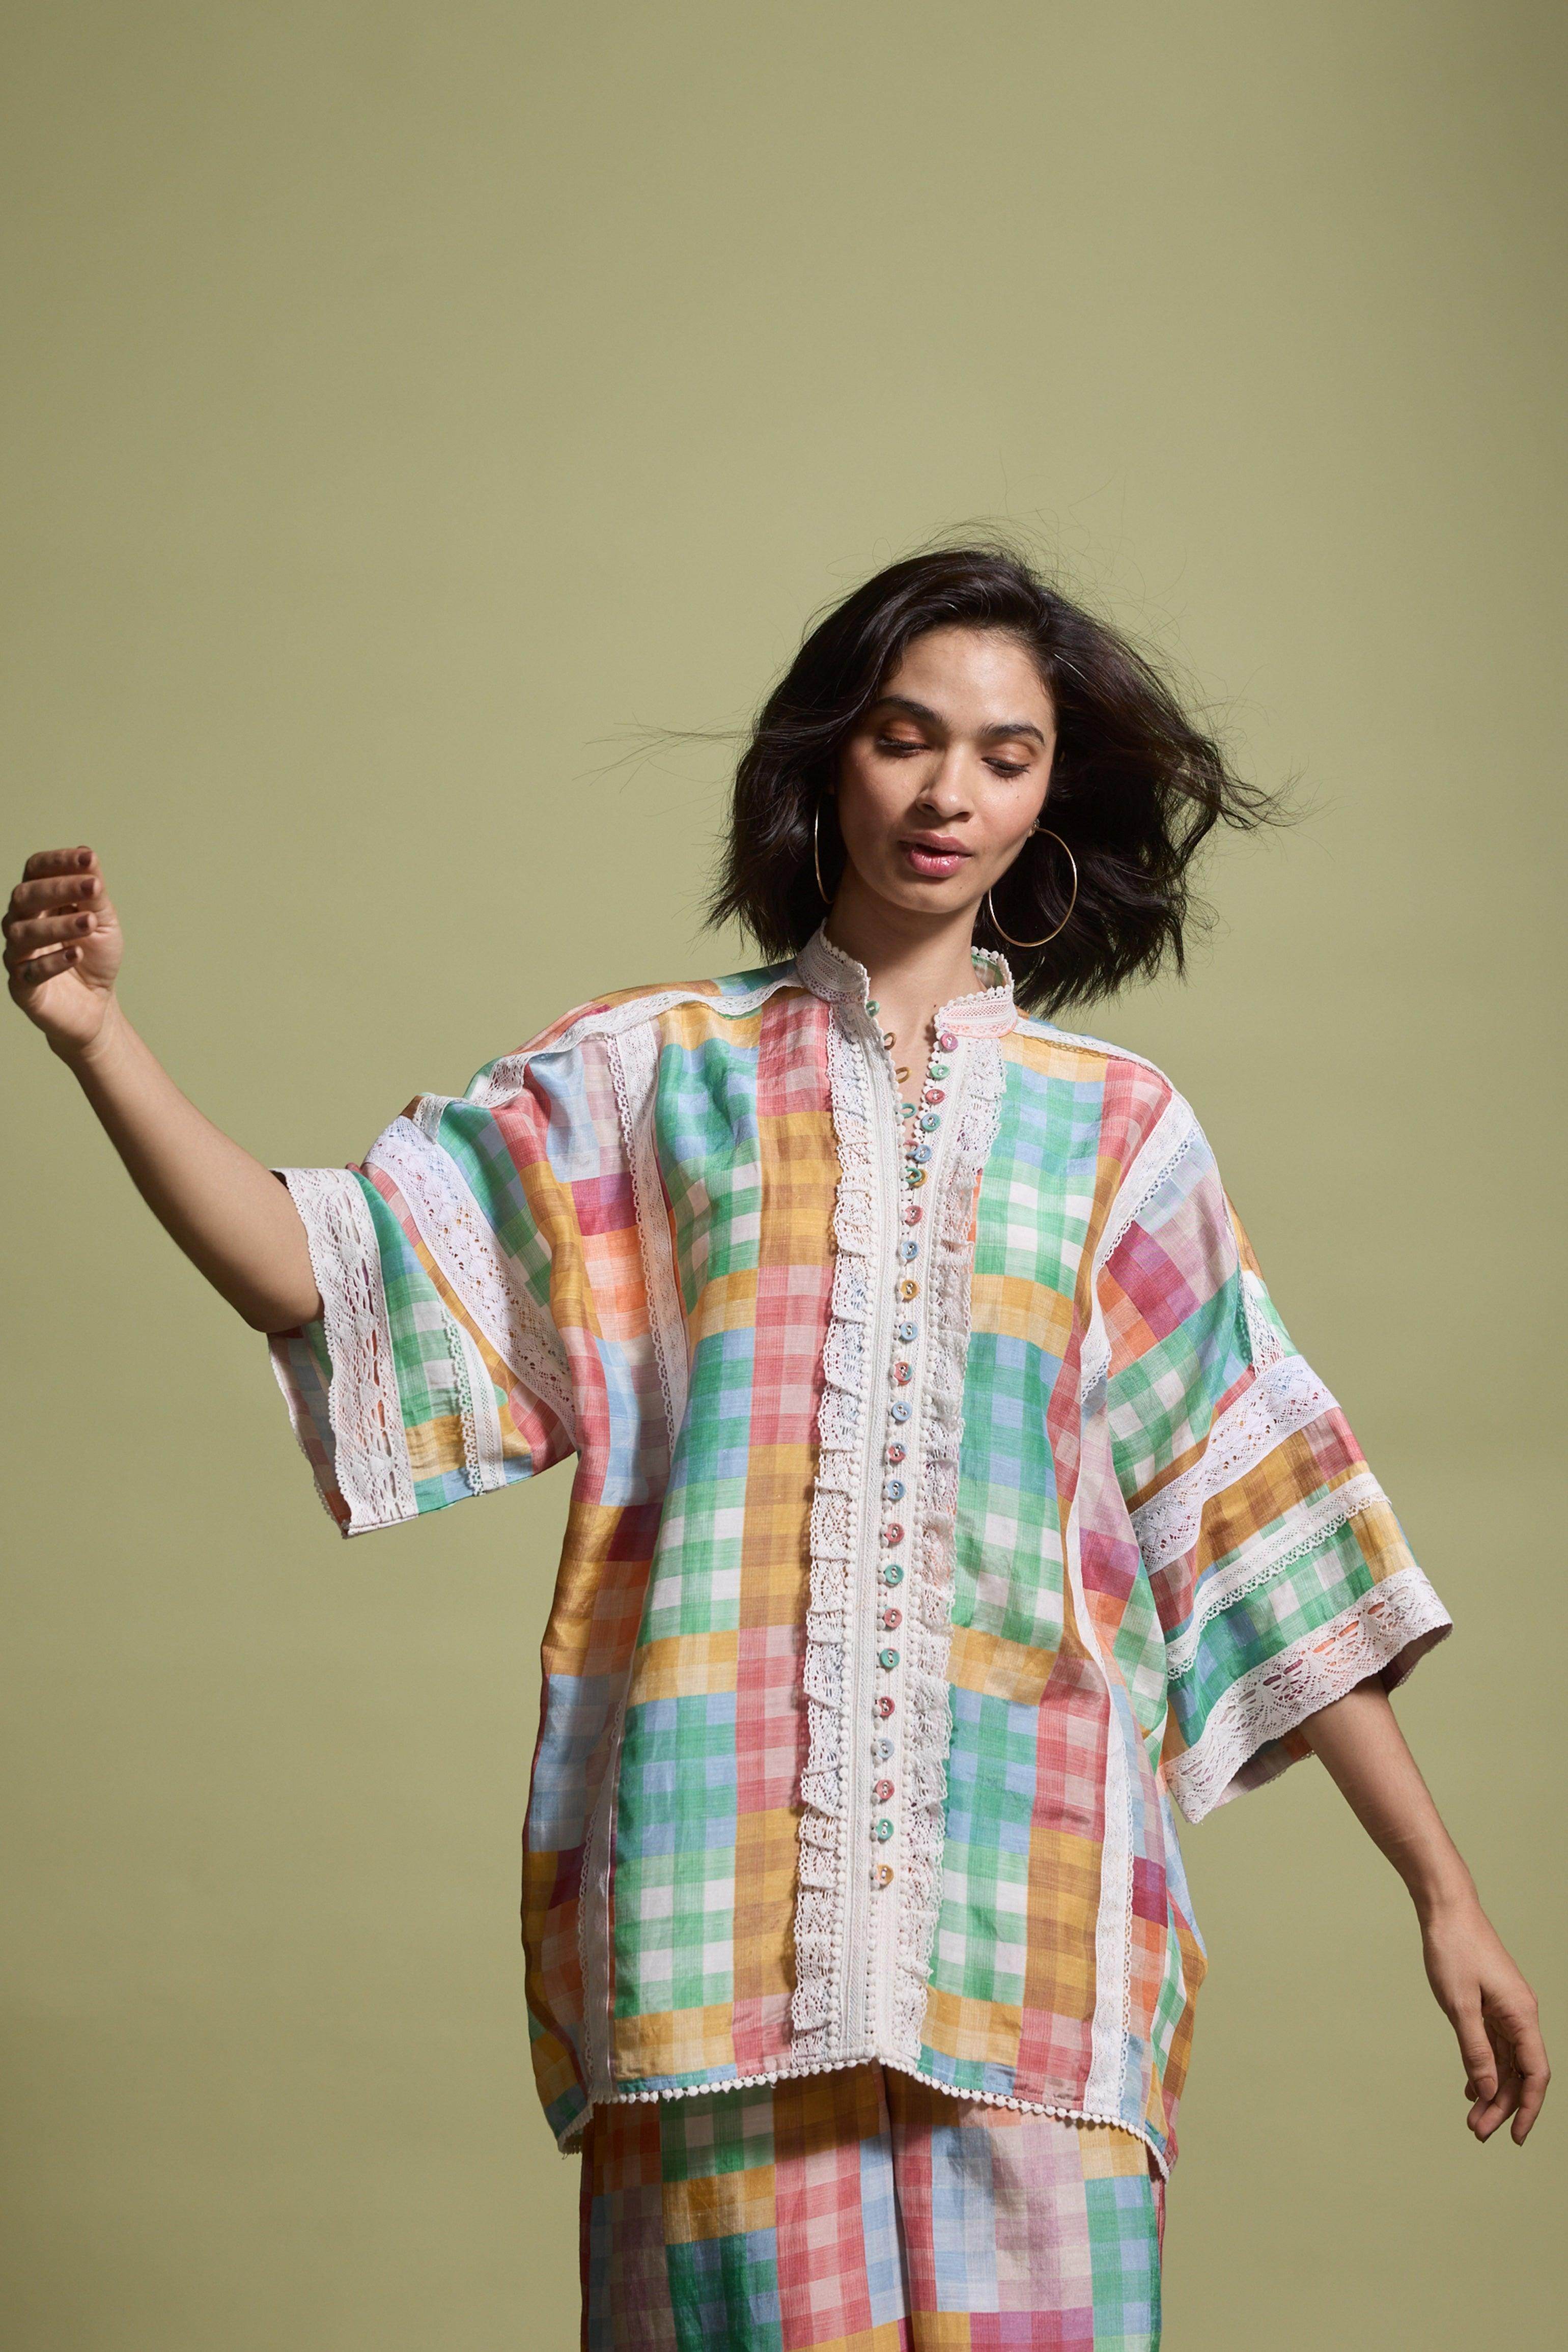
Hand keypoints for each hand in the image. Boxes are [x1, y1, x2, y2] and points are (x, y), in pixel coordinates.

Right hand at [4, 846, 123, 1058]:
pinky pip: (30, 971)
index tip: (88, 857)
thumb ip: (94, 894)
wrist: (97, 1005)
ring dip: (59, 925)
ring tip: (90, 923)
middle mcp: (21, 922)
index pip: (36, 870)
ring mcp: (18, 953)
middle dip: (59, 888)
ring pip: (24, 932)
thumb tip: (87, 856)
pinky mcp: (22, 986)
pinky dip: (53, 962)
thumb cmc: (95, 957)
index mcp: (39, 901)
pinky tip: (76, 954)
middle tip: (93, 887)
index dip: (58, 861)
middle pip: (25, 896)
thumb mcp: (104, 922)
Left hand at [1422, 1892, 1548, 2143]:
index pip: (1534, 2075)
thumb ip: (1474, 2050)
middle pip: (1518, 2074)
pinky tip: (1470, 2087)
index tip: (1516, 2137)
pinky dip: (1483, 2067)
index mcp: (1521, 2016)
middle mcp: (1520, 2015)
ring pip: (1505, 2062)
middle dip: (1501, 2106)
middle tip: (1477, 2132)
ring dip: (1491, 2090)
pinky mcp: (1491, 2003)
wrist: (1446, 1909)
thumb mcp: (1459, 2005)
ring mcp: (1505, 2009)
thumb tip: (1487, 2091)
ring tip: (1471, 2119)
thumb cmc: (1453, 1950)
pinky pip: (1493, 2045)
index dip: (1527, 2109)